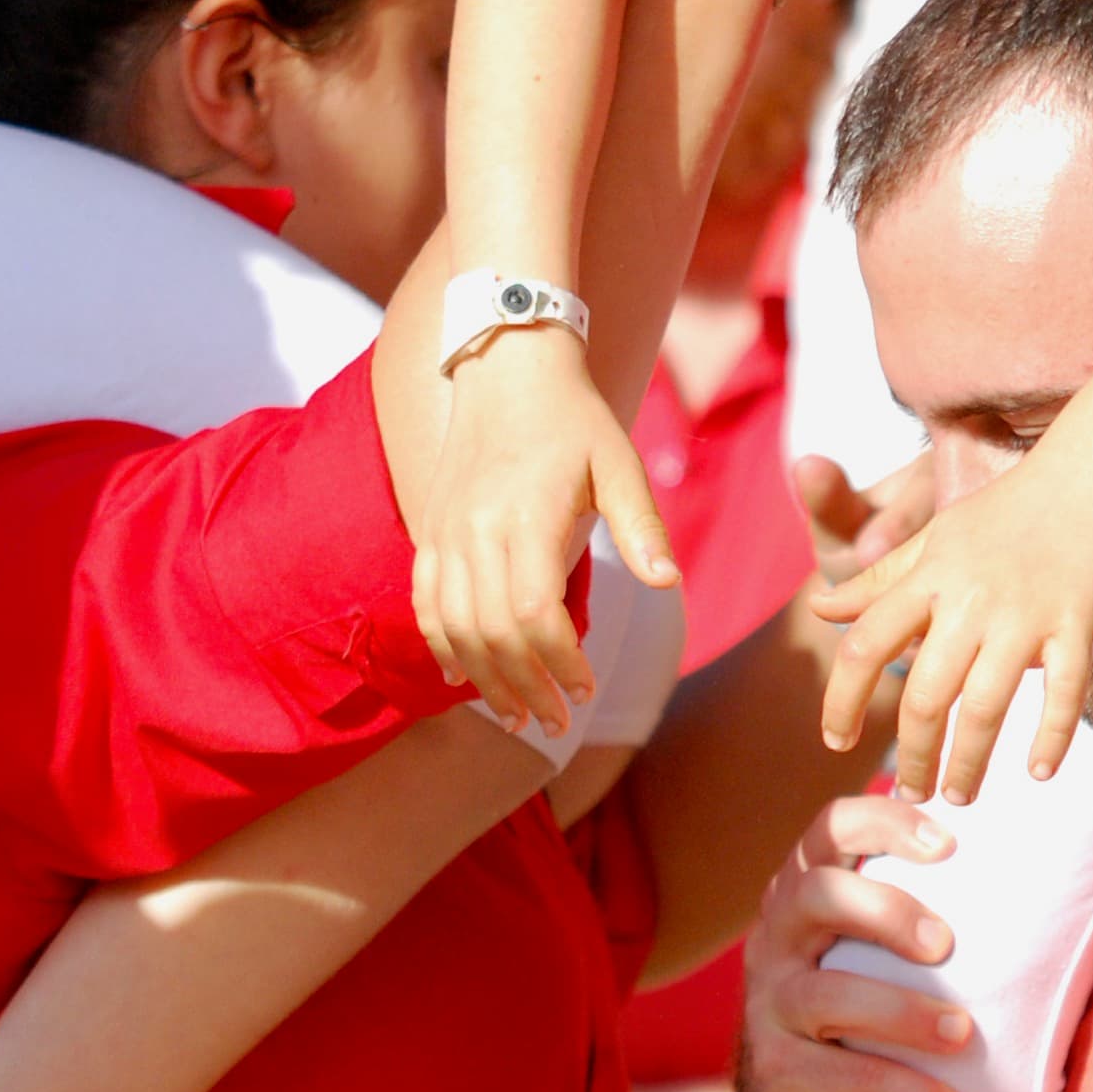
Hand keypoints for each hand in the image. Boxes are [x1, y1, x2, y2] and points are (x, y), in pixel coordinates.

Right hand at [412, 325, 674, 728]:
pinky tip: (461, 677)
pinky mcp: (428, 532)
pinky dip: (440, 646)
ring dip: (483, 681)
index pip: (535, 615)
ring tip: (515, 716)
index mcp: (525, 516)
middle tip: (556, 723)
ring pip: (454, 629)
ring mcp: (444, 533)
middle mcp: (475, 531)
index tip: (587, 688)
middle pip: (492, 634)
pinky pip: (424, 604)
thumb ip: (641, 526)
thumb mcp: (619, 462)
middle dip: (526, 688)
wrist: (506, 368)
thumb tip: (668, 584)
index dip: (560, 662)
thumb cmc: (573, 419)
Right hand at [738, 794, 979, 1091]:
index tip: (949, 843)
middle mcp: (778, 940)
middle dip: (886, 912)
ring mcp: (770, 1008)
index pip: (831, 829)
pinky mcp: (779, 1075)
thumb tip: (1031, 866)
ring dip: (905, 1014)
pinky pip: (847, 1080)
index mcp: (806, 892)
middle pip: (816, 895)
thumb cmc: (866, 1008)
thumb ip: (920, 910)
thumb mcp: (877, 952)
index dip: (884, 823)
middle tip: (943, 944)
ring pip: (828, 994)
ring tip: (963, 1035)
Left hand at [814, 434, 1092, 798]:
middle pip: (922, 696)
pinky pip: (1063, 695)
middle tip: (911, 791)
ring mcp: (1025, 615)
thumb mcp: (937, 537)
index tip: (836, 743)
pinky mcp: (1078, 625)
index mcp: (930, 577)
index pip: (864, 646)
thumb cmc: (1012, 509)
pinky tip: (1038, 772)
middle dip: (911, 757)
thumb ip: (880, 581)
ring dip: (968, 765)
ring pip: (983, 709)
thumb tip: (822, 611)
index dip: (841, 701)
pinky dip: (1050, 739)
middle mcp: (970, 600)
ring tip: (960, 796)